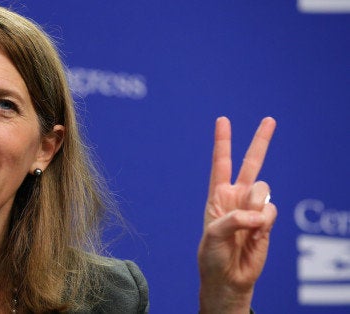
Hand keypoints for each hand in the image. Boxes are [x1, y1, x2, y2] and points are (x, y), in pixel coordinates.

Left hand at [198, 117, 276, 313]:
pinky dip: (263, 221)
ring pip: (263, 189)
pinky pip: (270, 210)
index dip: (223, 141)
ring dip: (254, 205)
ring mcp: (254, 208)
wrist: (228, 276)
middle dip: (261, 140)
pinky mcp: (267, 220)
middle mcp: (237, 197)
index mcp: (218, 195)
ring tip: (245, 226)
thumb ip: (234, 218)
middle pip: (252, 163)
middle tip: (270, 119)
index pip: (221, 163)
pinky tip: (255, 234)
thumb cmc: (212, 254)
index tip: (223, 120)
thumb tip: (260, 214)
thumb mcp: (213, 233)